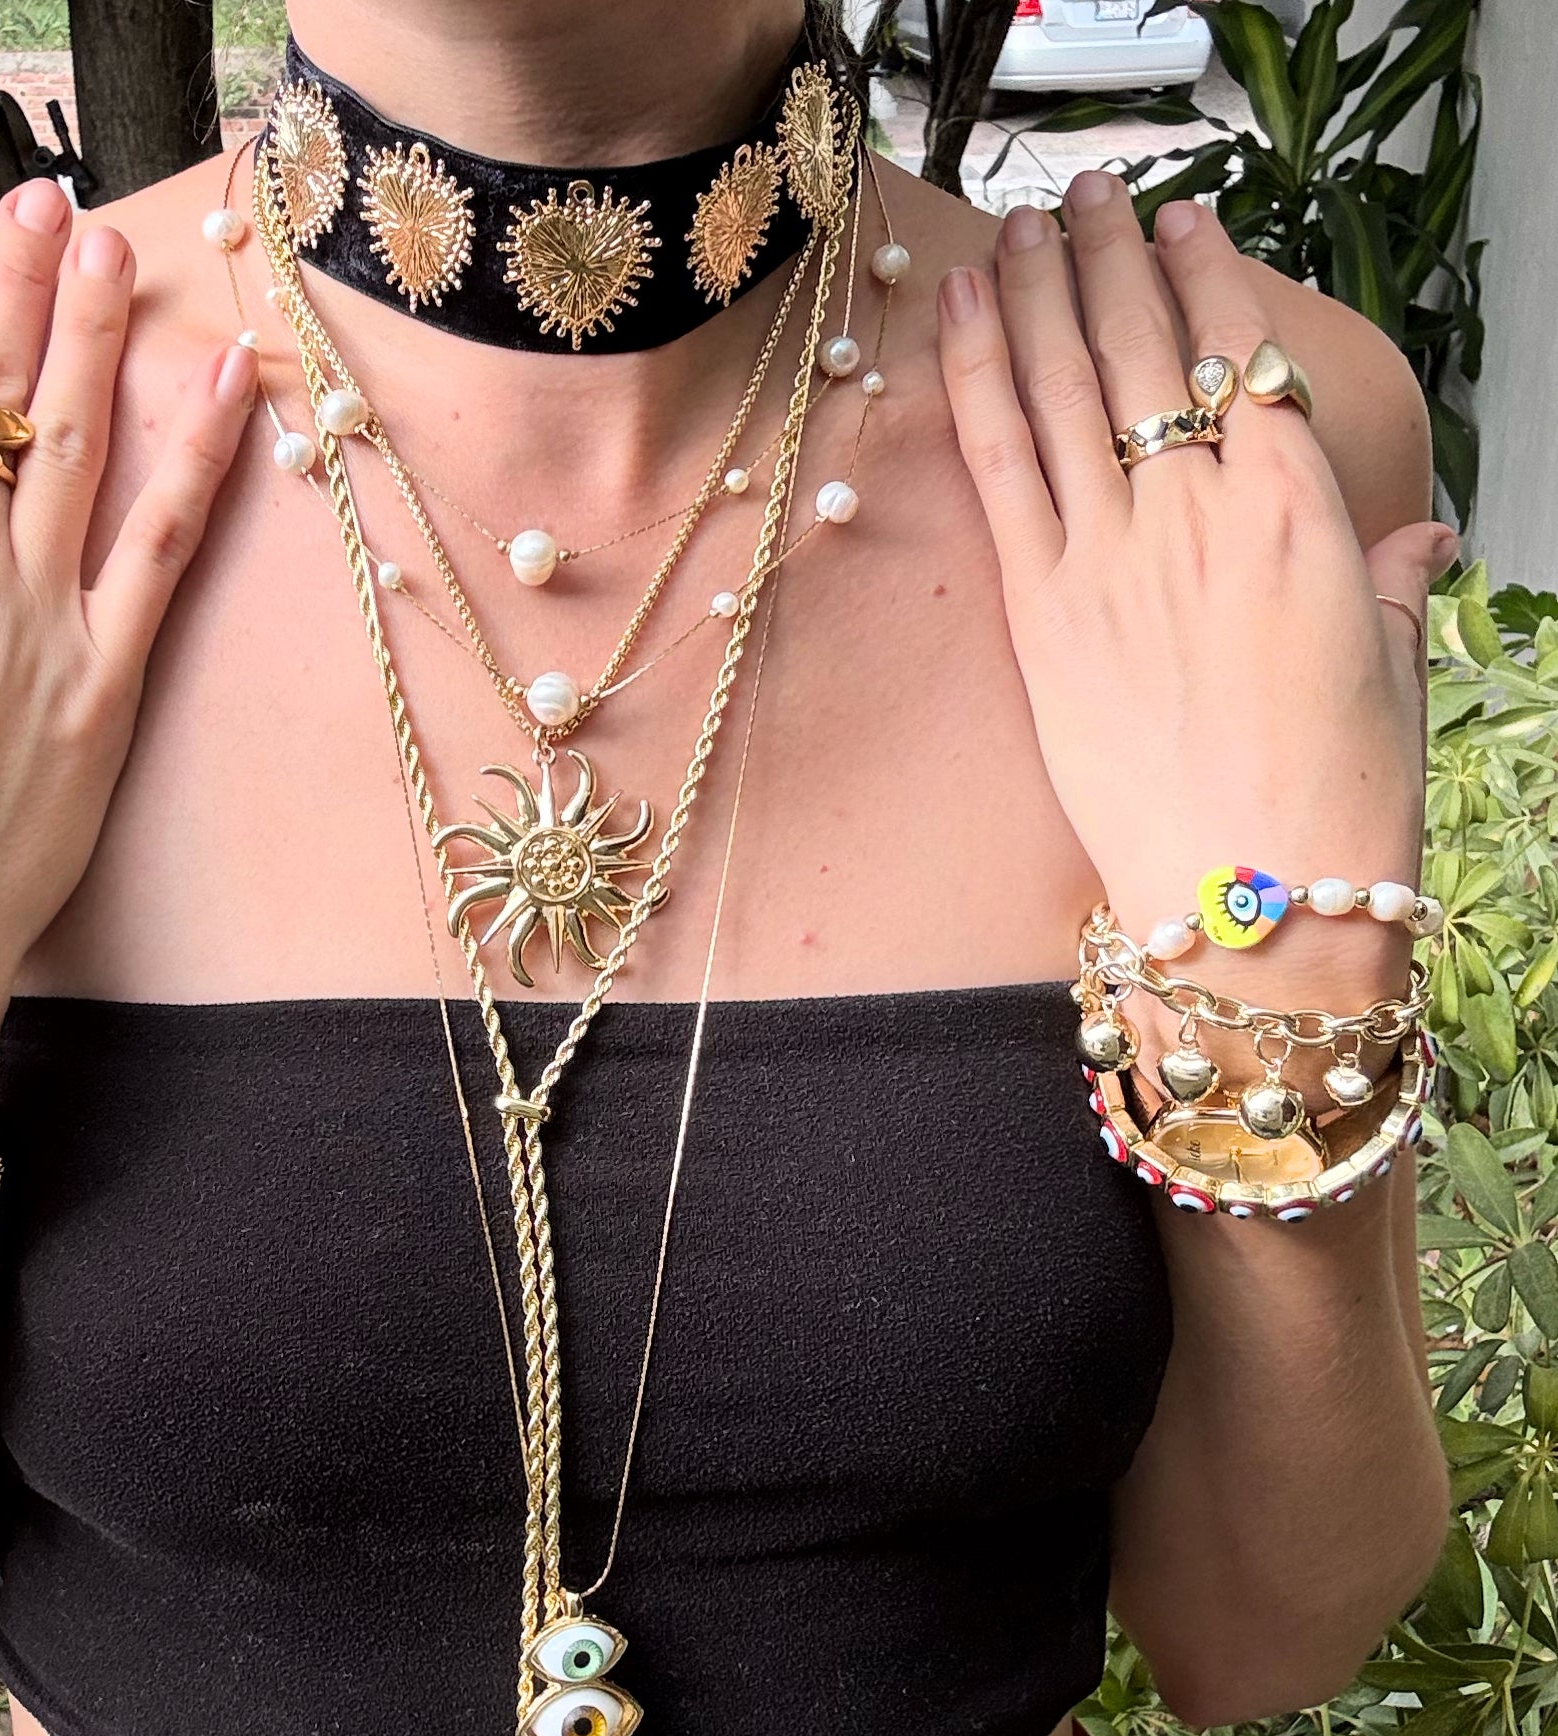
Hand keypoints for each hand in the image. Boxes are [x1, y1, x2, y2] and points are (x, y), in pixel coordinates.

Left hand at [935, 176, 1452, 998]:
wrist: (1255, 902)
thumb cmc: (1334, 796)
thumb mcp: (1389, 668)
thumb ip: (1385, 579)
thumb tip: (1414, 535)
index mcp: (1299, 513)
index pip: (1243, 361)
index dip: (1206, 280)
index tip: (1180, 227)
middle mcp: (1199, 516)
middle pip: (1146, 351)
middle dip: (1111, 258)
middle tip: (1085, 197)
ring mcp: (1111, 559)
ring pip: (1066, 388)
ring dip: (1037, 292)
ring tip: (1020, 227)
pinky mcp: (1040, 613)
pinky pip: (999, 466)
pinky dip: (974, 380)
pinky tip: (957, 314)